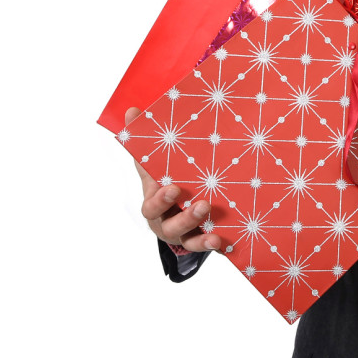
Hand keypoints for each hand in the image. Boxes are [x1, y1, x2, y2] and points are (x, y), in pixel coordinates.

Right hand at [126, 107, 221, 251]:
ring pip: (189, 241)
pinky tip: (226, 243)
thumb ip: (145, 142)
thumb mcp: (155, 165)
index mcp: (154, 202)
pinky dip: (215, 246)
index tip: (173, 188)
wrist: (175, 209)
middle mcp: (166, 221)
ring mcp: (184, 234)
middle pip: (170, 226)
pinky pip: (207, 247)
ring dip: (201, 238)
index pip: (151, 204)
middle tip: (203, 205)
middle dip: (186, 218)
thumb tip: (131, 110)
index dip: (160, 199)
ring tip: (216, 234)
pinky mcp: (201, 240)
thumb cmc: (164, 181)